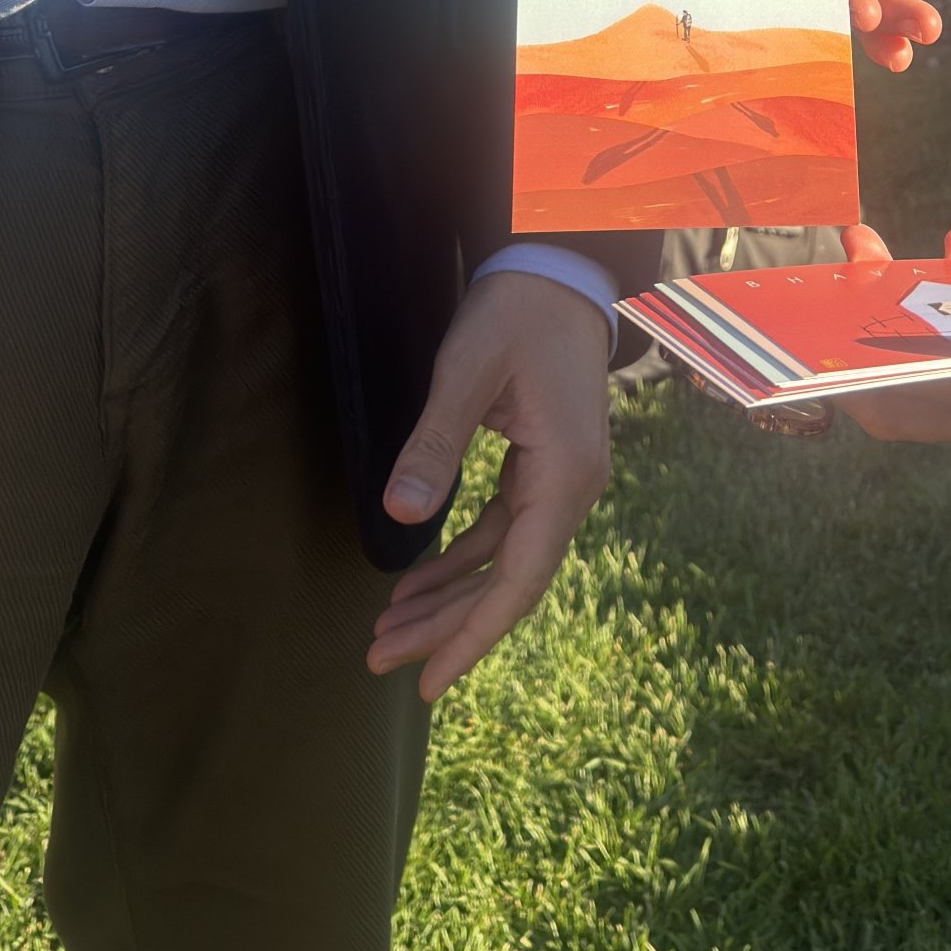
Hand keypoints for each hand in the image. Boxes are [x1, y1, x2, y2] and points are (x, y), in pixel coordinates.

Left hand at [367, 271, 612, 702]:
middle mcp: (572, 488)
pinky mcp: (544, 465)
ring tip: (388, 629)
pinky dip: (461, 559)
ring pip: (504, 562)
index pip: (519, 579)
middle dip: (445, 626)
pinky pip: (503, 530)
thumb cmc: (516, 312)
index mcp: (563, 474)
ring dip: (449, 597)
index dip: (472, 635)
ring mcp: (561, 479)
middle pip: (508, 582)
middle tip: (378, 656)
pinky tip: (419, 580)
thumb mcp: (467, 371)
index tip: (428, 681)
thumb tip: (398, 516)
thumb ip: (435, 444)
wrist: (558, 269)